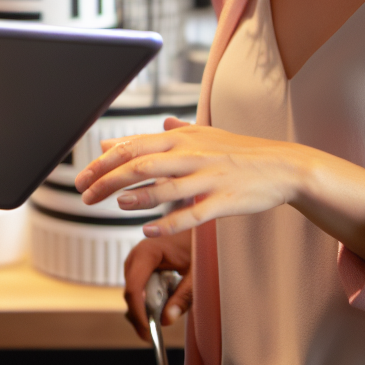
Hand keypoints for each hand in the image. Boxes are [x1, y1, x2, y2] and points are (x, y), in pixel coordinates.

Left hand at [75, 117, 364, 259]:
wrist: (283, 166)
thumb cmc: (238, 152)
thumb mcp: (199, 136)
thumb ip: (156, 140)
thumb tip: (118, 142)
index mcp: (183, 137)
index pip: (134, 145)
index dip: (103, 161)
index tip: (81, 177)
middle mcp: (192, 154)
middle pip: (142, 163)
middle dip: (108, 179)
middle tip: (85, 195)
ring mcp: (209, 177)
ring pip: (166, 186)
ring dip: (138, 196)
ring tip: (116, 204)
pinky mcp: (225, 200)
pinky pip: (193, 213)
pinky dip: (170, 222)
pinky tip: (149, 229)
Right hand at [121, 233, 192, 341]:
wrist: (199, 222)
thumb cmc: (199, 242)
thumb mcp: (197, 271)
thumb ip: (184, 295)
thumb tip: (167, 320)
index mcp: (147, 252)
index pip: (133, 288)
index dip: (138, 313)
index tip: (149, 331)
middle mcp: (136, 256)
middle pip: (131, 293)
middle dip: (141, 315)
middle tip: (154, 336)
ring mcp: (137, 261)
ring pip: (133, 293)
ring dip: (146, 308)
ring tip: (163, 319)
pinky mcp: (141, 267)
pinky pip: (139, 288)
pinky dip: (149, 301)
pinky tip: (164, 305)